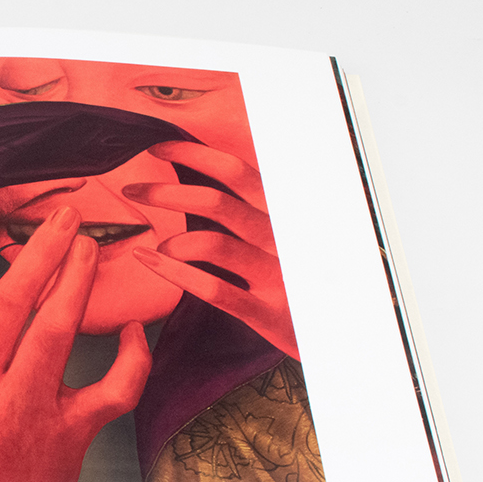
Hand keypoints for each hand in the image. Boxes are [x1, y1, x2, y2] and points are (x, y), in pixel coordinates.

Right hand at [0, 208, 152, 481]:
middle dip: (39, 249)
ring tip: (88, 247)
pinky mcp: (66, 433)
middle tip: (62, 216)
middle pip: (8, 299)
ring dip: (76, 279)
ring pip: (56, 328)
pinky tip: (132, 331)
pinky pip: (112, 388)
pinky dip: (131, 357)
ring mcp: (23, 406)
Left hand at [121, 142, 299, 360]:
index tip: (157, 149)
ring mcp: (276, 275)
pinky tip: (152, 263)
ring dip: (173, 242)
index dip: (193, 156)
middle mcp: (281, 238)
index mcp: (283, 214)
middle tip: (132, 192)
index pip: (236, 172)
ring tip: (154, 247)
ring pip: (213, 244)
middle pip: (217, 202)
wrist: (350, 332)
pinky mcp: (267, 312)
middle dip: (166, 193)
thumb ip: (258, 210)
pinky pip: (214, 289)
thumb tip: (213, 180)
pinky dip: (176, 274)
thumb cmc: (308, 277)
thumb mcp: (291, 235)